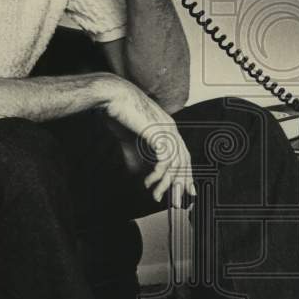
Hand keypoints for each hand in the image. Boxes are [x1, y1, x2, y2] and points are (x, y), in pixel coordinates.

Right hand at [102, 78, 194, 207]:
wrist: (111, 96)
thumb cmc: (119, 114)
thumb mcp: (129, 141)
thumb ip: (136, 157)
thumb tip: (139, 175)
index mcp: (167, 128)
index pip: (183, 154)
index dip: (186, 173)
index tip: (187, 190)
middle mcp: (171, 129)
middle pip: (184, 161)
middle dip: (181, 183)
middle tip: (176, 201)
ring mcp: (166, 130)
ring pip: (175, 163)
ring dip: (166, 183)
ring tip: (155, 195)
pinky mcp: (158, 133)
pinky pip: (165, 160)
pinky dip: (158, 175)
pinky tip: (149, 182)